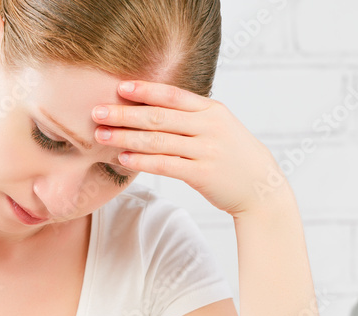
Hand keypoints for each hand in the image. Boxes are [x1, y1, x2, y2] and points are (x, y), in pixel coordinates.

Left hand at [92, 80, 291, 216]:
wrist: (260, 187)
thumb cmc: (232, 156)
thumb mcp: (218, 127)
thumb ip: (190, 117)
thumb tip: (151, 108)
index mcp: (211, 110)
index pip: (172, 95)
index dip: (144, 90)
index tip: (119, 87)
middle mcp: (209, 126)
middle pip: (159, 116)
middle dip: (125, 113)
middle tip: (97, 112)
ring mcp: (206, 150)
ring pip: (158, 141)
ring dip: (126, 137)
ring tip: (101, 136)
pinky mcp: (202, 174)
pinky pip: (165, 165)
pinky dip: (141, 161)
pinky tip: (122, 159)